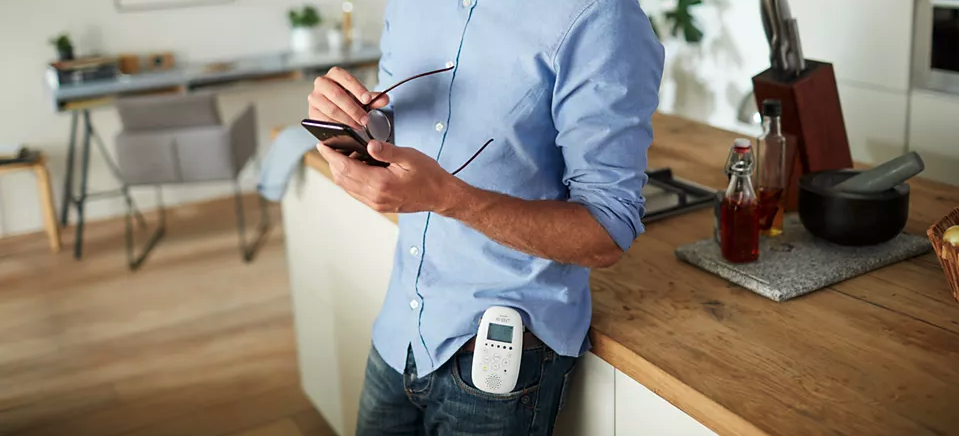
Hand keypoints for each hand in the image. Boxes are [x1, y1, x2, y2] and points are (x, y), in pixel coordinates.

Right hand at [308, 67, 389, 129]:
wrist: (336, 112)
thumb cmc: (350, 101)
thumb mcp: (362, 98)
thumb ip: (374, 98)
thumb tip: (385, 99)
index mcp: (335, 75)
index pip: (345, 77)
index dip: (357, 88)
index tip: (367, 100)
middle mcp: (321, 83)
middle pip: (337, 94)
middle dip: (353, 108)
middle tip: (365, 120)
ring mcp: (314, 98)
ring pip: (331, 108)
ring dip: (347, 119)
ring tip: (358, 126)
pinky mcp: (312, 112)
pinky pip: (323, 120)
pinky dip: (336, 126)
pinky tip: (346, 130)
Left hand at [316, 140, 464, 213]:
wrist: (440, 196)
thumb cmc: (428, 175)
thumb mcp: (409, 157)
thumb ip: (387, 151)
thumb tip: (368, 145)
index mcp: (380, 183)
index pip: (346, 168)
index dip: (331, 155)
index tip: (322, 144)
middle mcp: (375, 196)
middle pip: (342, 178)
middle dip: (333, 162)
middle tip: (330, 146)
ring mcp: (376, 203)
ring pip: (347, 187)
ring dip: (340, 171)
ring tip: (342, 154)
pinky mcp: (378, 205)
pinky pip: (356, 192)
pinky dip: (350, 179)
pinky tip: (355, 167)